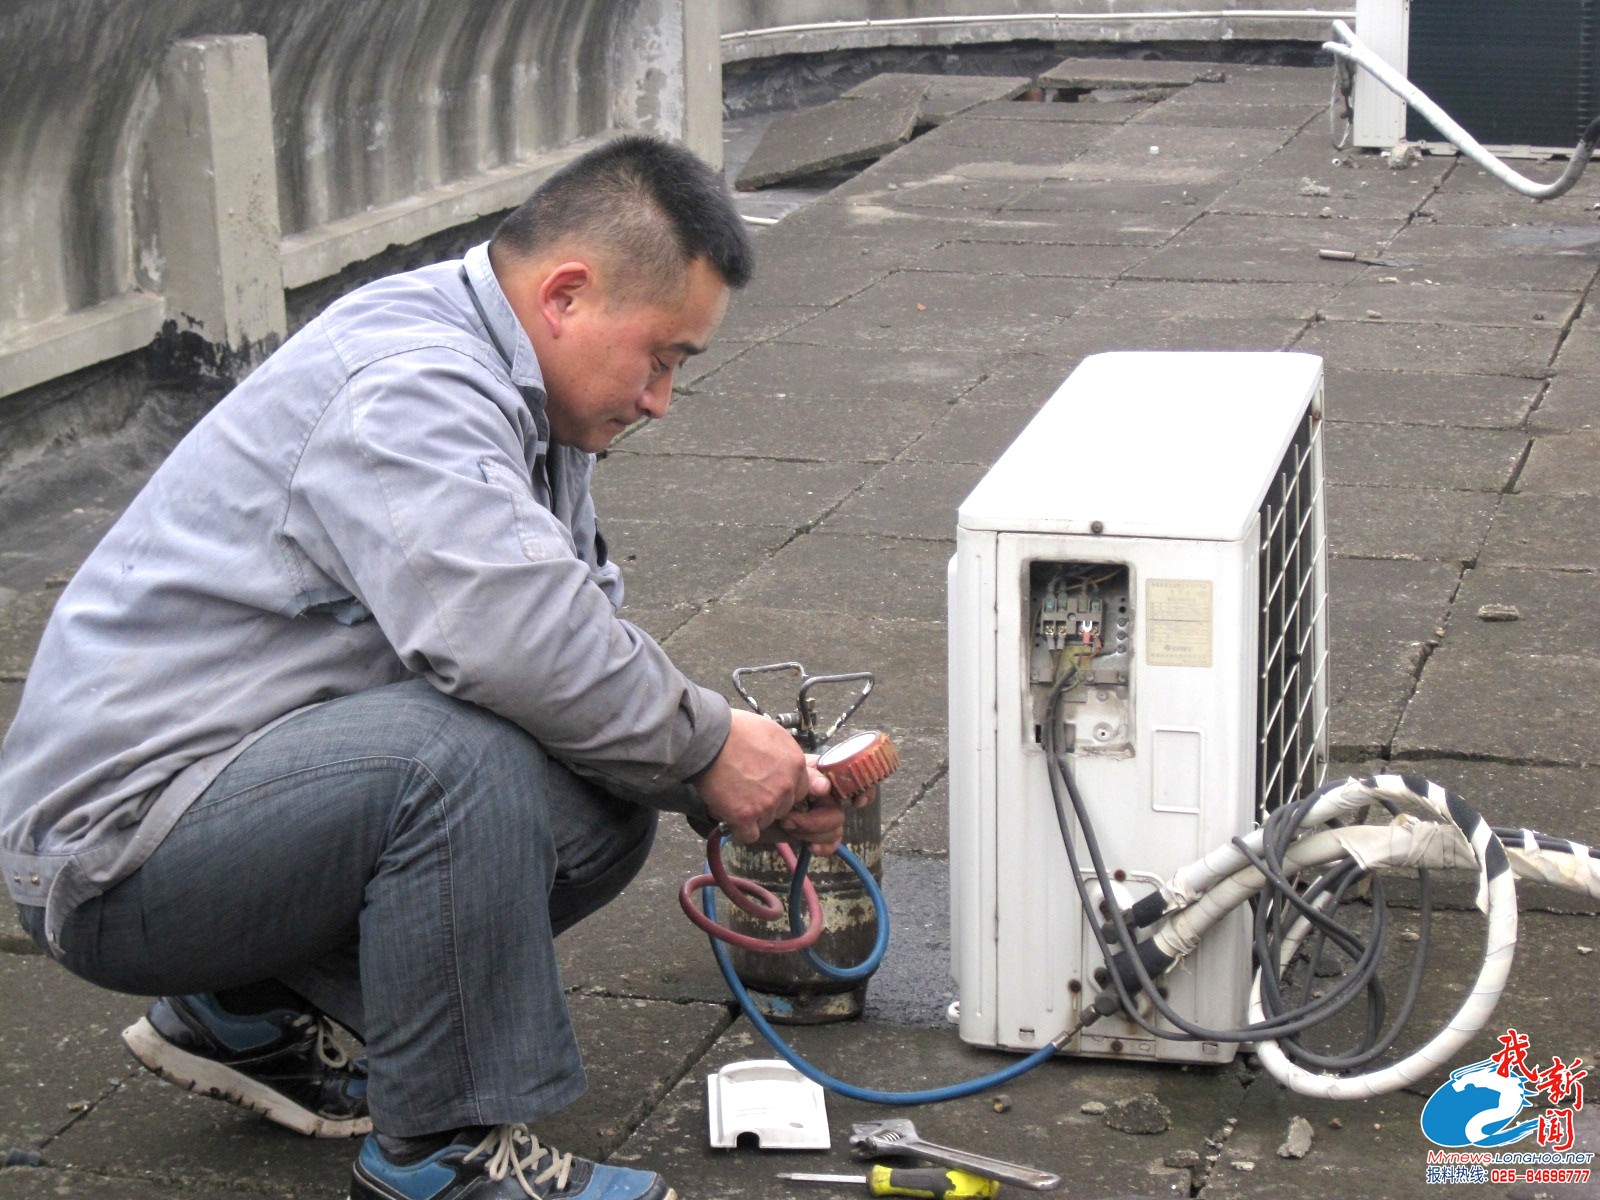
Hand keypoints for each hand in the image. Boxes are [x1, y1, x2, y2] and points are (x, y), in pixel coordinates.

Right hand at [696, 710, 830, 843]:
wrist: (709, 739)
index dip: (782, 790)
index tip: (768, 787)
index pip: (800, 790)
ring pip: (767, 821)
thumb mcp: (772, 733)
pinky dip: (740, 829)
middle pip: (784, 807)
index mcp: (796, 764)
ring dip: (753, 815)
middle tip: (749, 792)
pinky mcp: (746, 816)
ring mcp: (768, 803)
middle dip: (769, 803)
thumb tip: (783, 765)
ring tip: (735, 799)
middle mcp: (786, 786)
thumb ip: (784, 755)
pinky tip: (732, 818)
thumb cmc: (736, 730)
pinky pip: (749, 834)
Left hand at [761, 770, 877, 855]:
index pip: (855, 776)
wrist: (741, 802)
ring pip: (836, 828)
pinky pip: (832, 842)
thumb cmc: (759, 781)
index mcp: (821, 771)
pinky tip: (810, 847)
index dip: (864, 789)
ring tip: (788, 828)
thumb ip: (804, 778)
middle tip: (788, 820)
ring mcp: (821, 812)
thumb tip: (825, 786)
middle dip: (816, 821)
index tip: (856, 802)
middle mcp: (825, 792)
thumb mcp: (780, 774)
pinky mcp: (815, 831)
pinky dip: (824, 847)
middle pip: (840, 812)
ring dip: (812, 833)